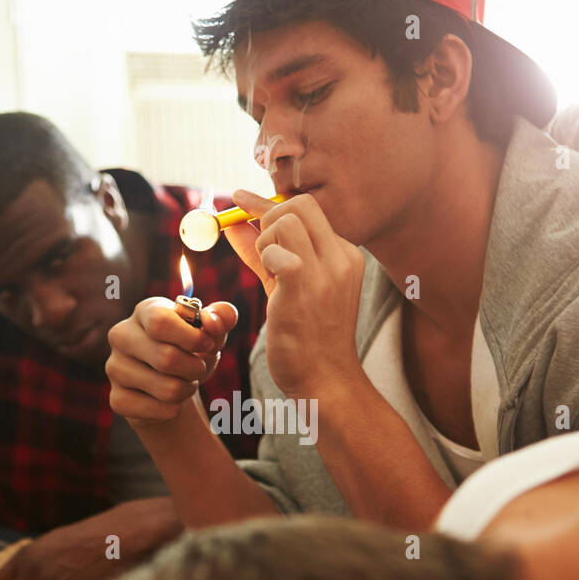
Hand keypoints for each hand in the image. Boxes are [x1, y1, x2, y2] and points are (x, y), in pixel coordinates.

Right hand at [106, 296, 237, 429]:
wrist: (170, 386)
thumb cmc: (190, 352)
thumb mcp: (210, 333)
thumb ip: (221, 318)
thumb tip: (214, 323)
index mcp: (144, 312)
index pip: (160, 322)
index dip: (192, 337)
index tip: (207, 344)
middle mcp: (122, 336)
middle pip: (166, 358)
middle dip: (195, 368)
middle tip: (199, 368)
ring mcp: (115, 368)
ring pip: (168, 389)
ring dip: (188, 389)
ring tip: (186, 383)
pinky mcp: (118, 399)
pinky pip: (162, 410)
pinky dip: (177, 408)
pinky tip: (170, 400)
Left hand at [224, 189, 364, 399]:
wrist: (326, 381)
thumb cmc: (308, 338)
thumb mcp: (288, 287)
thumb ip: (263, 253)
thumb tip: (234, 225)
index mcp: (344, 255)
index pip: (307, 209)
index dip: (268, 203)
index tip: (239, 198)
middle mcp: (341, 258)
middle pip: (300, 204)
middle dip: (269, 219)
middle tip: (264, 254)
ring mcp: (327, 272)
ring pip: (286, 220)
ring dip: (265, 242)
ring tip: (269, 275)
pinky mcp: (304, 288)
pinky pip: (278, 251)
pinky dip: (265, 260)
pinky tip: (272, 286)